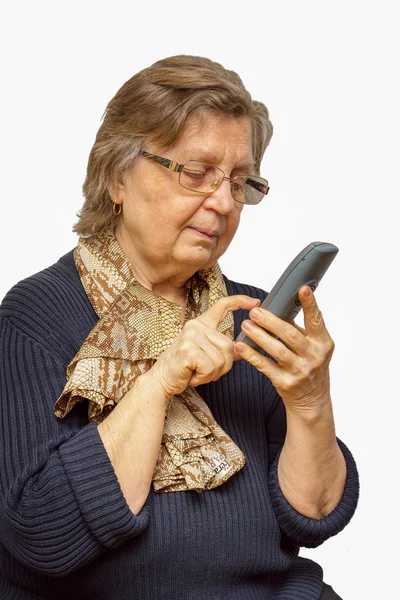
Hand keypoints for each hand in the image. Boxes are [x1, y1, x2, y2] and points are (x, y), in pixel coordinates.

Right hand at [148, 295, 260, 398]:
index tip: (255, 302)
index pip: (222, 306)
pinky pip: (210, 367)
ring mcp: (191, 336)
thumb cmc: (184, 368)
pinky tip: (192, 375)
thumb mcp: (206, 356)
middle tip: (204, 370)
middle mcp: (196, 326)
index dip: (240, 302)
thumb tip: (242, 348)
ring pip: (221, 359)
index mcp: (201, 325)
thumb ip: (223, 350)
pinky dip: (204, 377)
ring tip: (196, 372)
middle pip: (229, 346)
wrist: (162, 379)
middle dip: (222, 366)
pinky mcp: (188, 350)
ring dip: (212, 373)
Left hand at [235, 286, 334, 418]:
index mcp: (323, 343)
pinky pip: (265, 367)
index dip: (310, 304)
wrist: (312, 402)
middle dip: (271, 321)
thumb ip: (300, 330)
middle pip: (291, 335)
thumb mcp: (313, 349)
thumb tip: (281, 307)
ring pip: (277, 350)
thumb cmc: (310, 368)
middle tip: (255, 311)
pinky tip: (241, 346)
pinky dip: (252, 355)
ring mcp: (300, 371)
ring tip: (246, 325)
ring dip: (259, 336)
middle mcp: (314, 357)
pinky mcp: (286, 383)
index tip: (303, 289)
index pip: (317, 320)